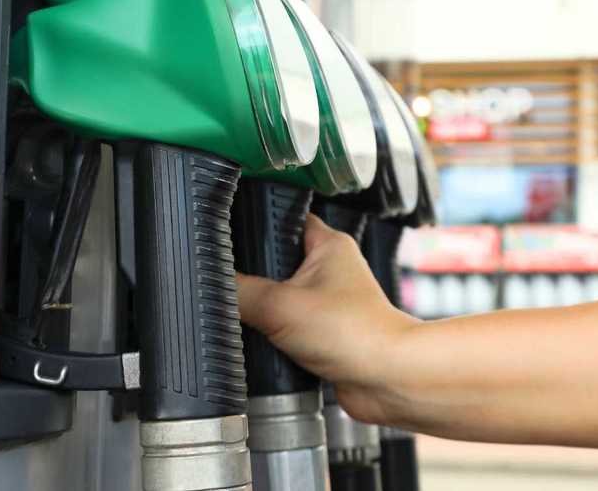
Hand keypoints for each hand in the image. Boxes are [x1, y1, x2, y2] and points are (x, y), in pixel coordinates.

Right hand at [236, 214, 415, 424]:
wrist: (386, 379)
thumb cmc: (356, 333)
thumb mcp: (278, 306)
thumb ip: (238, 292)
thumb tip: (211, 287)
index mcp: (328, 243)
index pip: (284, 218)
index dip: (256, 225)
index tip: (232, 232)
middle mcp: (332, 268)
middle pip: (277, 261)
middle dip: (256, 276)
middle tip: (242, 285)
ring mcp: (331, 301)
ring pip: (282, 296)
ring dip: (268, 310)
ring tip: (261, 317)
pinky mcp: (327, 331)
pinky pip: (291, 325)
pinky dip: (279, 335)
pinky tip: (272, 342)